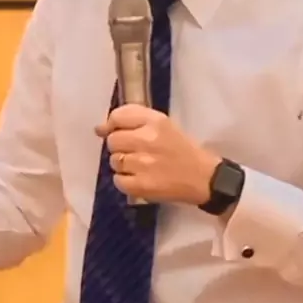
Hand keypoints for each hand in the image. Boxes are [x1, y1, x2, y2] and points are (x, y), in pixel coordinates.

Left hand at [95, 104, 221, 204]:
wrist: (204, 177)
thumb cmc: (182, 149)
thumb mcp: (164, 125)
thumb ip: (133, 121)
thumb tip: (99, 129)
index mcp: (156, 121)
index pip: (118, 116)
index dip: (112, 125)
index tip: (114, 131)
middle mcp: (147, 140)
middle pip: (113, 140)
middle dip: (120, 147)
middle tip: (135, 152)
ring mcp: (143, 164)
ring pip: (114, 161)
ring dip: (124, 165)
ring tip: (141, 166)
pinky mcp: (142, 185)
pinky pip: (118, 181)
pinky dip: (126, 181)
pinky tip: (140, 178)